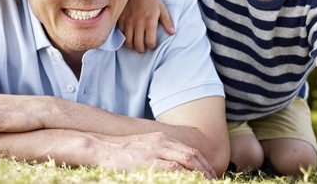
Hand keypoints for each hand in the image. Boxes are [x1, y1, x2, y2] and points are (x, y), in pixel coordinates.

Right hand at [94, 131, 216, 176]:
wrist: (101, 148)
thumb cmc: (120, 152)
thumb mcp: (143, 147)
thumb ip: (158, 153)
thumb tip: (172, 166)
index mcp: (162, 138)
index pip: (190, 150)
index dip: (203, 163)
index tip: (211, 175)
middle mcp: (162, 142)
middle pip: (193, 155)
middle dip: (206, 169)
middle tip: (215, 181)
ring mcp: (156, 150)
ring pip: (187, 160)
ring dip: (200, 173)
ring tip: (207, 183)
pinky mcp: (149, 160)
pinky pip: (173, 168)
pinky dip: (185, 175)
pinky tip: (191, 181)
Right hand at [118, 0, 174, 52]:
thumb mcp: (161, 8)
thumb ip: (167, 22)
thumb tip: (173, 33)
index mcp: (150, 21)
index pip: (150, 42)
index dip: (151, 46)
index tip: (152, 45)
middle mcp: (138, 23)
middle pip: (138, 45)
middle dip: (141, 50)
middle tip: (143, 49)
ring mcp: (128, 21)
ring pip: (128, 42)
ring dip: (132, 46)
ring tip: (135, 45)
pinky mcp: (121, 19)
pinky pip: (121, 34)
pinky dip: (125, 38)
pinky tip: (129, 36)